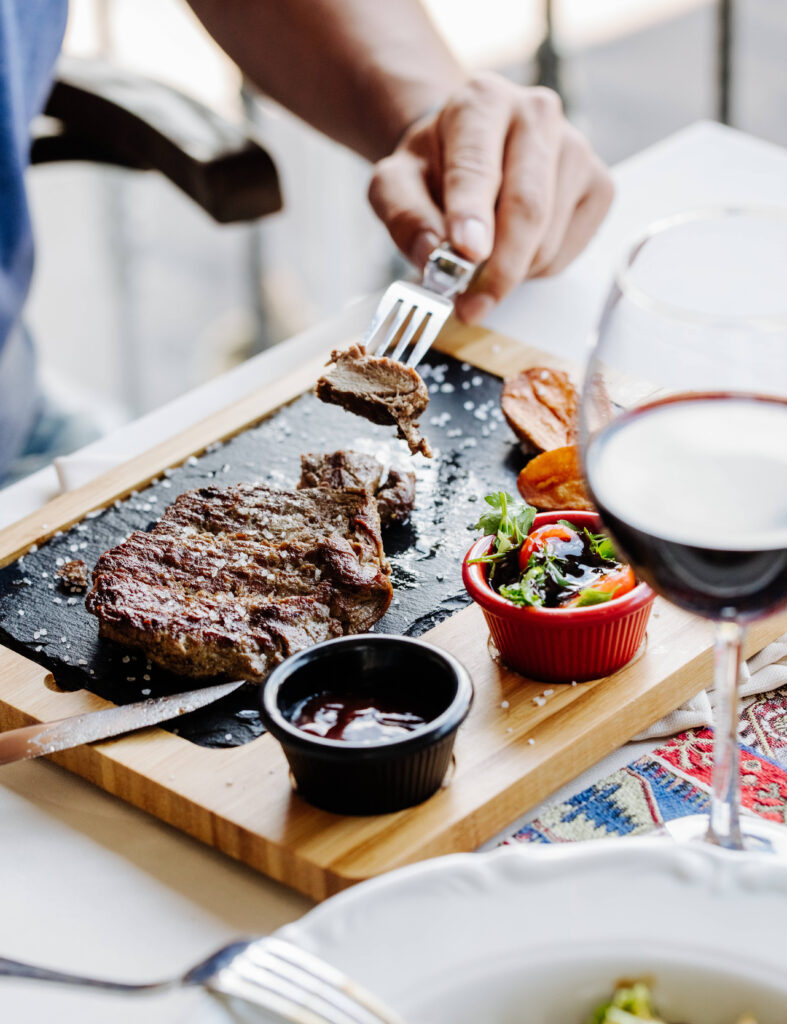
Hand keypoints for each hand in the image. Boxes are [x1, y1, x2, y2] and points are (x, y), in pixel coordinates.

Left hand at [368, 73, 613, 323]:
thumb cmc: (435, 167)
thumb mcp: (397, 184)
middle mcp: (538, 113)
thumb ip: (404, 216)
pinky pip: (568, 251)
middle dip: (498, 269)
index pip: (478, 165)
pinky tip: (515, 251)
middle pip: (527, 207)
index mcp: (482, 102)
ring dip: (511, 274)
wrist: (470, 149)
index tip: (467, 253)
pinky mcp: (599, 185)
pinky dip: (536, 270)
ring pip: (548, 239)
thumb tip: (431, 255)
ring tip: (483, 264)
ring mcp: (577, 148)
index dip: (473, 214)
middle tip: (470, 307)